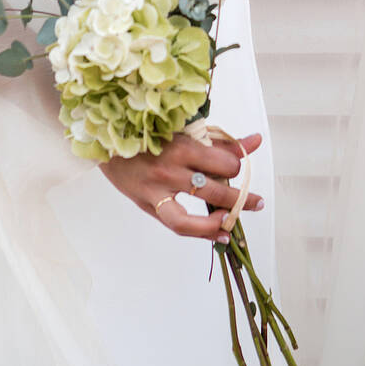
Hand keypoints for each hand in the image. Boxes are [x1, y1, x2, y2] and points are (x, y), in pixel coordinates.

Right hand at [98, 129, 265, 244]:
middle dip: (242, 197)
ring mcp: (158, 191)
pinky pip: (178, 225)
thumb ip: (220, 139)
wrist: (107, 140)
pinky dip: (201, 232)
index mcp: (182, 145)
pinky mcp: (148, 204)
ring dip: (223, 220)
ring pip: (197, 216)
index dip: (238, 165)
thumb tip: (256, 140)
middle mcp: (171, 170)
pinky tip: (218, 234)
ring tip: (237, 222)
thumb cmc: (148, 131)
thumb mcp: (184, 131)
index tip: (239, 165)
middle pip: (216, 190)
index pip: (224, 162)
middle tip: (257, 201)